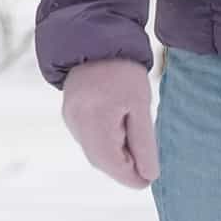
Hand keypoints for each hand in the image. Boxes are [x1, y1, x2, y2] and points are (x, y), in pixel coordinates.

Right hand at [62, 58, 159, 188]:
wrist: (96, 42)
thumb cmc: (123, 72)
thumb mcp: (141, 105)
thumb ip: (144, 142)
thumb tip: (149, 176)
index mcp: (95, 119)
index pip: (112, 164)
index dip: (132, 177)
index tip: (150, 178)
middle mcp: (76, 123)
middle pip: (101, 162)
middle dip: (123, 168)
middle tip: (146, 164)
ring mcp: (69, 119)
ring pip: (94, 153)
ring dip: (114, 157)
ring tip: (135, 145)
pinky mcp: (69, 115)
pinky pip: (88, 140)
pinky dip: (105, 145)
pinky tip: (120, 134)